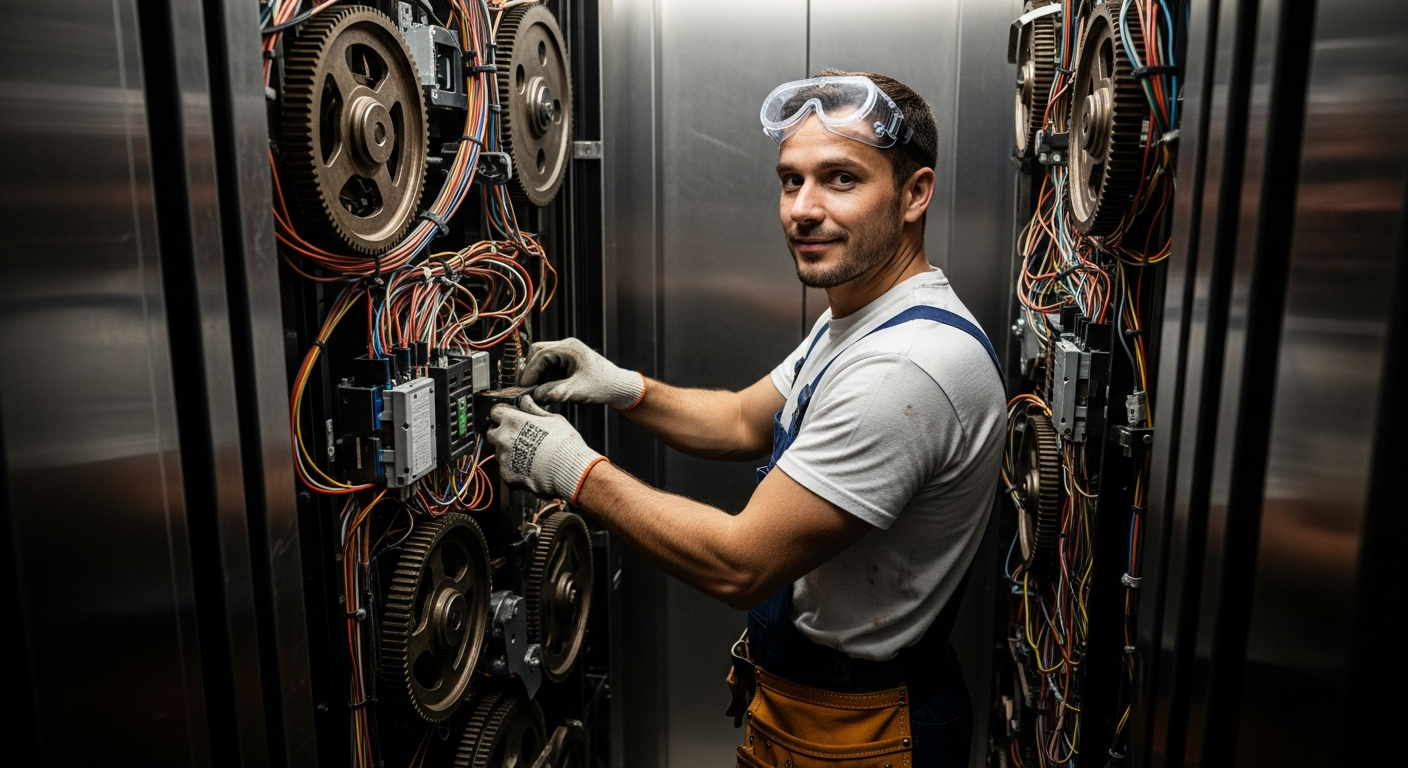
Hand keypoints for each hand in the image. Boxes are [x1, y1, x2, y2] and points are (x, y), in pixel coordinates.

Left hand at [486, 396, 605, 501]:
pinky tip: (529, 466)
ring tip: (528, 453)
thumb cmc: (564, 443)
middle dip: (502, 432)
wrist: (569, 471)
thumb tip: (526, 401)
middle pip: (492, 432)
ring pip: (499, 451)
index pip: (495, 412)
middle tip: (518, 435)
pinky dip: (513, 467)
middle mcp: (503, 438)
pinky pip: (505, 468)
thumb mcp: (553, 419)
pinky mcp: (506, 475)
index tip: (510, 416)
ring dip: (508, 450)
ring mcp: (503, 458)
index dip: (503, 413)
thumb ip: (534, 409)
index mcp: (513, 421)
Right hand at [520, 338, 644, 409]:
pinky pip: (548, 367)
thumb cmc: (603, 385)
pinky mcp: (566, 363)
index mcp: (569, 348)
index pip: (540, 354)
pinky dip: (544, 379)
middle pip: (537, 353)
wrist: (618, 387)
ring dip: (537, 376)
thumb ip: (555, 392)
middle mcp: (566, 347)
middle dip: (531, 371)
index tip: (524, 387)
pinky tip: (544, 392)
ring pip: (541, 360)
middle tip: (526, 389)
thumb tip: (535, 396)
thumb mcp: (577, 391)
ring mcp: (566, 354)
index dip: (530, 371)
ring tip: (536, 393)